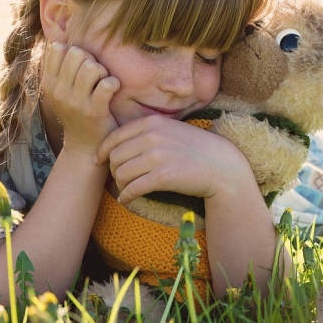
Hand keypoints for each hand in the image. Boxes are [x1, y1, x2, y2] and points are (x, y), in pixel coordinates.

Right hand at [42, 42, 119, 156]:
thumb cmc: (77, 111)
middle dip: (91, 60)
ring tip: (103, 82)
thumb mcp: (61, 90)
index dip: (74, 50)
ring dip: (103, 72)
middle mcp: (58, 91)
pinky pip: (107, 84)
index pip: (57, 48)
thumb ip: (60, 67)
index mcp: (48, 83)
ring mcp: (75, 102)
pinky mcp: (94, 111)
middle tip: (96, 75)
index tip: (80, 65)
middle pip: (77, 53)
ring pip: (92, 67)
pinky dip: (114, 84)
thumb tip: (62, 38)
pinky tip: (112, 91)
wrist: (85, 146)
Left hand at [97, 117, 253, 205]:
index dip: (102, 151)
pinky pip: (132, 188)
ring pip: (121, 174)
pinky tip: (128, 200)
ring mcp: (157, 156)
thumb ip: (148, 132)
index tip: (100, 161)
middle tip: (120, 178)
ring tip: (127, 189)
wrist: (222, 166)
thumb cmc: (196, 149)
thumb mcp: (172, 130)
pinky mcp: (163, 177)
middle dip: (113, 170)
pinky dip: (126, 197)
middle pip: (115, 156)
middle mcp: (152, 137)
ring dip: (120, 185)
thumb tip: (118, 145)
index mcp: (152, 122)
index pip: (115, 136)